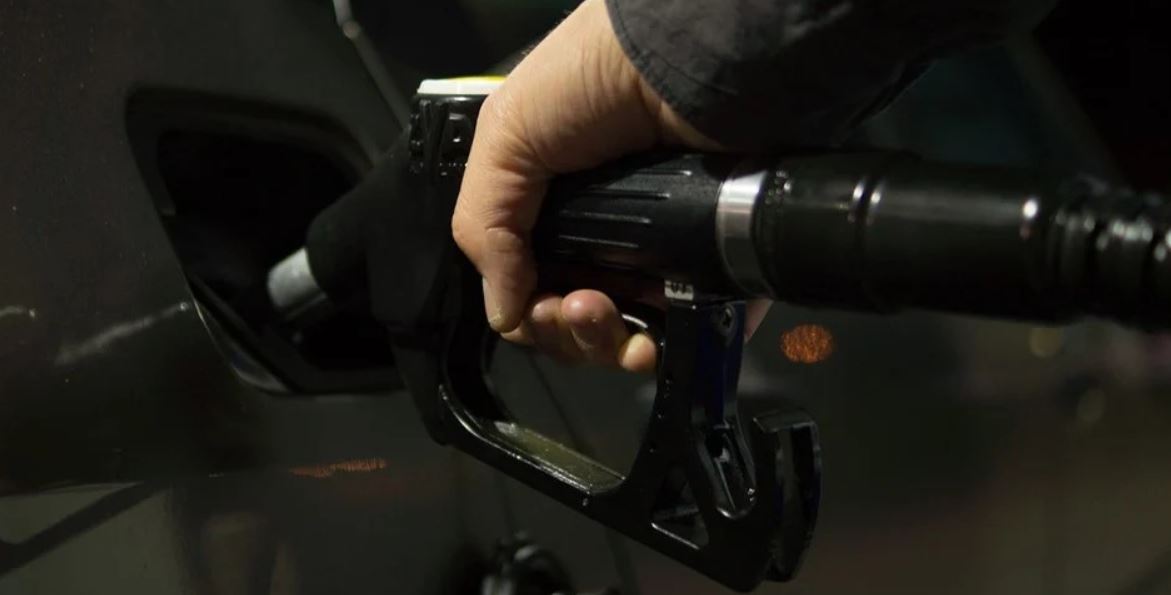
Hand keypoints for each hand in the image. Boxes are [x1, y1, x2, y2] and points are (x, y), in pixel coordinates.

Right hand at [452, 0, 764, 371]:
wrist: (690, 59)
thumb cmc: (595, 79)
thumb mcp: (508, 135)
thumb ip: (485, 226)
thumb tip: (503, 315)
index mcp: (557, 210)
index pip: (535, 288)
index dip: (531, 313)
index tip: (538, 306)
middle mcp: (610, 236)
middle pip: (580, 324)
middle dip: (568, 333)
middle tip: (578, 306)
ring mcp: (665, 254)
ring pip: (631, 338)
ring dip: (607, 345)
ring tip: (606, 311)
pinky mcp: (715, 266)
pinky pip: (692, 332)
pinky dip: (669, 350)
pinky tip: (654, 340)